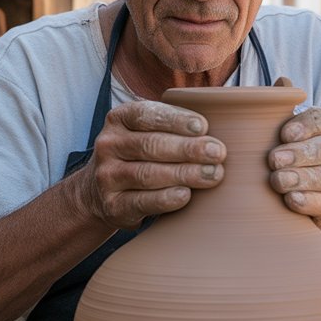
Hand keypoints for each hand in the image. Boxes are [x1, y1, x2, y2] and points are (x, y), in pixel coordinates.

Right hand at [81, 100, 225, 228]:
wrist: (100, 191)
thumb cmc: (138, 155)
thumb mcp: (146, 131)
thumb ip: (173, 124)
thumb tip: (220, 125)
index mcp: (119, 119)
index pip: (146, 115)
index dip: (176, 120)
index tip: (203, 127)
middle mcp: (108, 145)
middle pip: (151, 146)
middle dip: (188, 149)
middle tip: (218, 153)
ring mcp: (107, 176)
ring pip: (148, 174)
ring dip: (184, 174)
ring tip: (212, 174)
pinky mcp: (112, 205)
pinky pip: (142, 201)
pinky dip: (166, 198)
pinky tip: (186, 195)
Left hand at [268, 78, 320, 219]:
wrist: (290, 198)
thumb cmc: (278, 157)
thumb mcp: (270, 133)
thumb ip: (275, 108)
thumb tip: (282, 81)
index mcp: (319, 129)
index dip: (305, 125)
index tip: (284, 134)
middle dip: (302, 153)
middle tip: (274, 160)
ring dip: (303, 178)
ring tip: (279, 182)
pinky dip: (310, 201)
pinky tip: (292, 200)